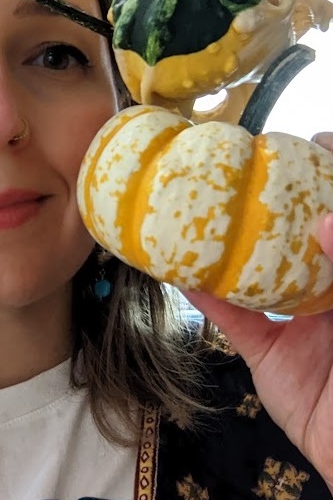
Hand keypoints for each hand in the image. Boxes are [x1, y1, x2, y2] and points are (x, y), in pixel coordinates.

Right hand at [183, 132, 332, 490]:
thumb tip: (323, 218)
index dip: (330, 175)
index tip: (310, 141)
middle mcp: (330, 292)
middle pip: (299, 237)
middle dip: (274, 203)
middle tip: (244, 166)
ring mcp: (298, 325)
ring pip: (260, 274)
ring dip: (231, 246)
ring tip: (201, 206)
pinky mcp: (269, 358)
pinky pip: (234, 321)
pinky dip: (208, 296)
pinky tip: (181, 269)